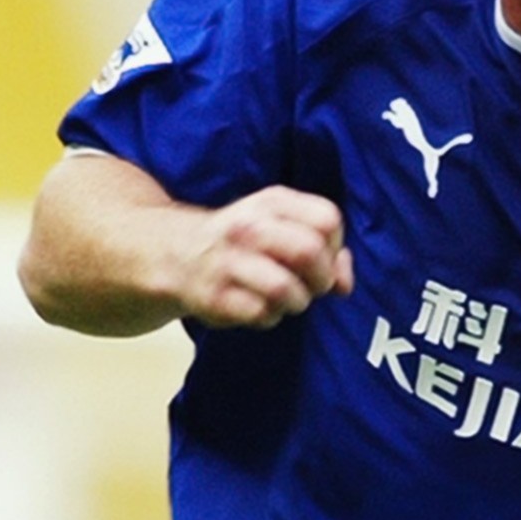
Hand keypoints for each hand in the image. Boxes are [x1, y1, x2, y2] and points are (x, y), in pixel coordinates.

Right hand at [176, 186, 351, 327]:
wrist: (176, 254)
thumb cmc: (244, 244)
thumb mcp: (282, 228)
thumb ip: (324, 250)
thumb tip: (344, 284)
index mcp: (272, 202)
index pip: (328, 220)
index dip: (334, 247)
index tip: (322, 259)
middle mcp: (249, 226)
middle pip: (309, 252)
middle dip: (321, 279)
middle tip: (310, 286)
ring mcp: (229, 261)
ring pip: (286, 289)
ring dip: (296, 302)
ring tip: (285, 299)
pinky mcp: (215, 296)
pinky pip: (262, 314)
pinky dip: (270, 317)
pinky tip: (260, 308)